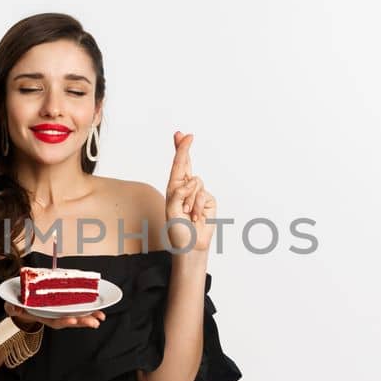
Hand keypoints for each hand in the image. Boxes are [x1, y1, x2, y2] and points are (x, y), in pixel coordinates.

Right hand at [3, 302, 105, 329]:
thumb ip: (12, 308)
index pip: (55, 321)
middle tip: (95, 322)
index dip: (64, 321)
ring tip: (101, 317)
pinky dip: (89, 310)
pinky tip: (99, 310)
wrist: (22, 305)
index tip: (73, 319)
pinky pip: (78, 309)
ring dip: (90, 317)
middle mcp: (54, 316)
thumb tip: (12, 308)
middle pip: (70, 320)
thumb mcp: (12, 307)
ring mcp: (60, 312)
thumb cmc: (18, 306)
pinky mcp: (64, 307)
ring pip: (77, 316)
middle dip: (83, 321)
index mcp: (43, 316)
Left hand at [164, 131, 217, 252]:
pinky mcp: (209, 200)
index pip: (177, 166)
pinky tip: (196, 217)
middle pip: (187, 164)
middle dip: (185, 149)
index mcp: (174, 189)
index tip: (181, 135)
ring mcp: (198, 194)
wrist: (192, 246)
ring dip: (190, 199)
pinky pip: (203, 195)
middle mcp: (186, 188)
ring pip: (195, 183)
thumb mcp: (171, 211)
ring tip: (187, 214)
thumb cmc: (178, 231)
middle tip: (187, 135)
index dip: (180, 150)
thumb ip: (177, 194)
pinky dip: (197, 206)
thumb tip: (190, 181)